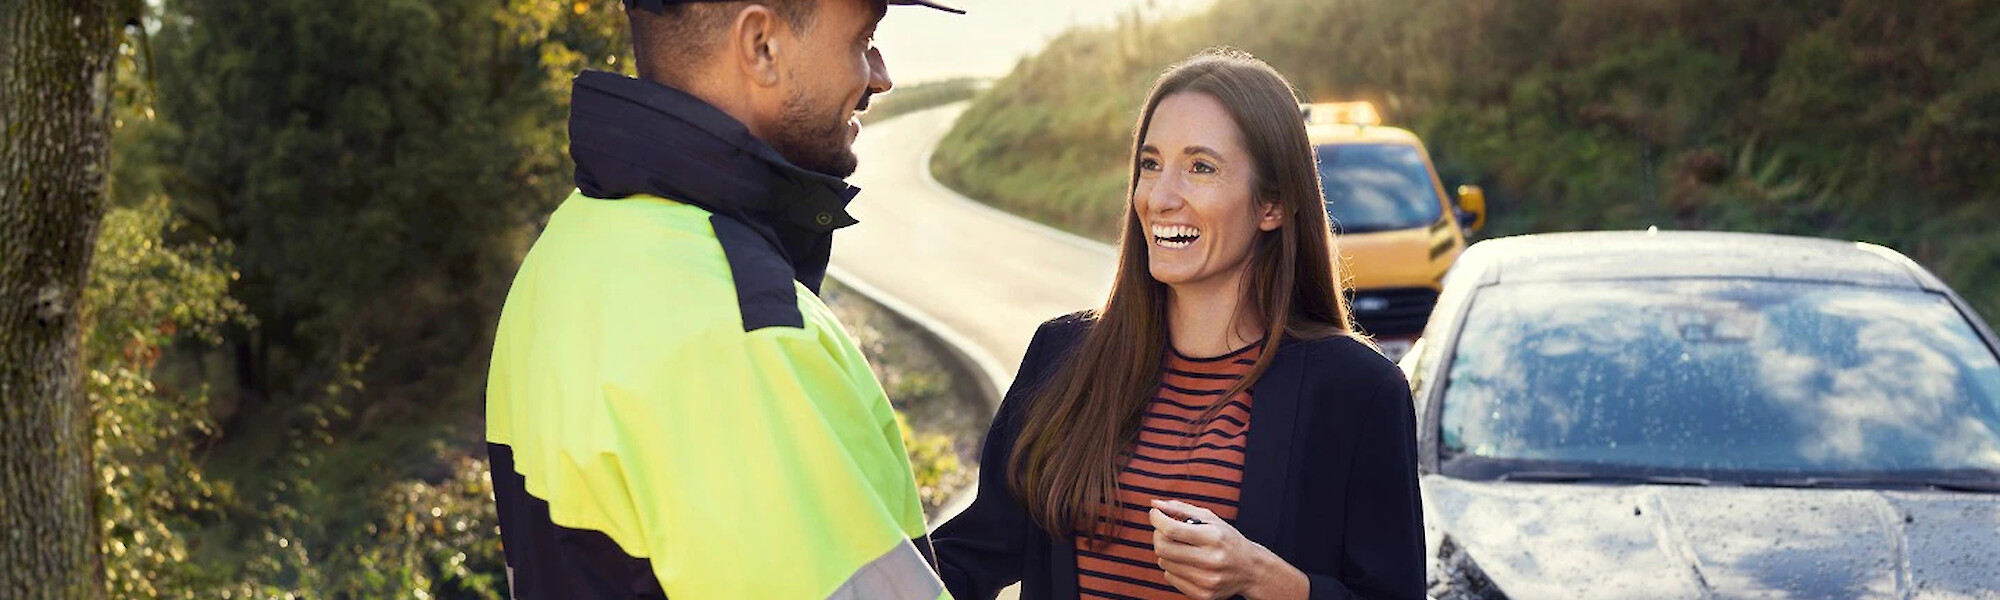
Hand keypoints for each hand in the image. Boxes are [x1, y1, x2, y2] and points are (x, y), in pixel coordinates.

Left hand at [1148, 499, 1307, 599]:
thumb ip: (1181, 509)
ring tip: (1181, 548)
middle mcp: (1211, 560)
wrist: (1251, 570)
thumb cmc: (1227, 540)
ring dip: (1166, 552)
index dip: (1157, 519)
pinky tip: (1186, 563)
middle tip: (1165, 531)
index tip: (1155, 514)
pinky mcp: (1203, 594)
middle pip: (1163, 548)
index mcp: (1214, 537)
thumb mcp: (1210, 519)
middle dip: (1158, 536)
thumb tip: (1154, 504)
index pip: (1172, 530)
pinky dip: (1172, 568)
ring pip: (1164, 563)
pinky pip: (1170, 578)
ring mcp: (1207, 580)